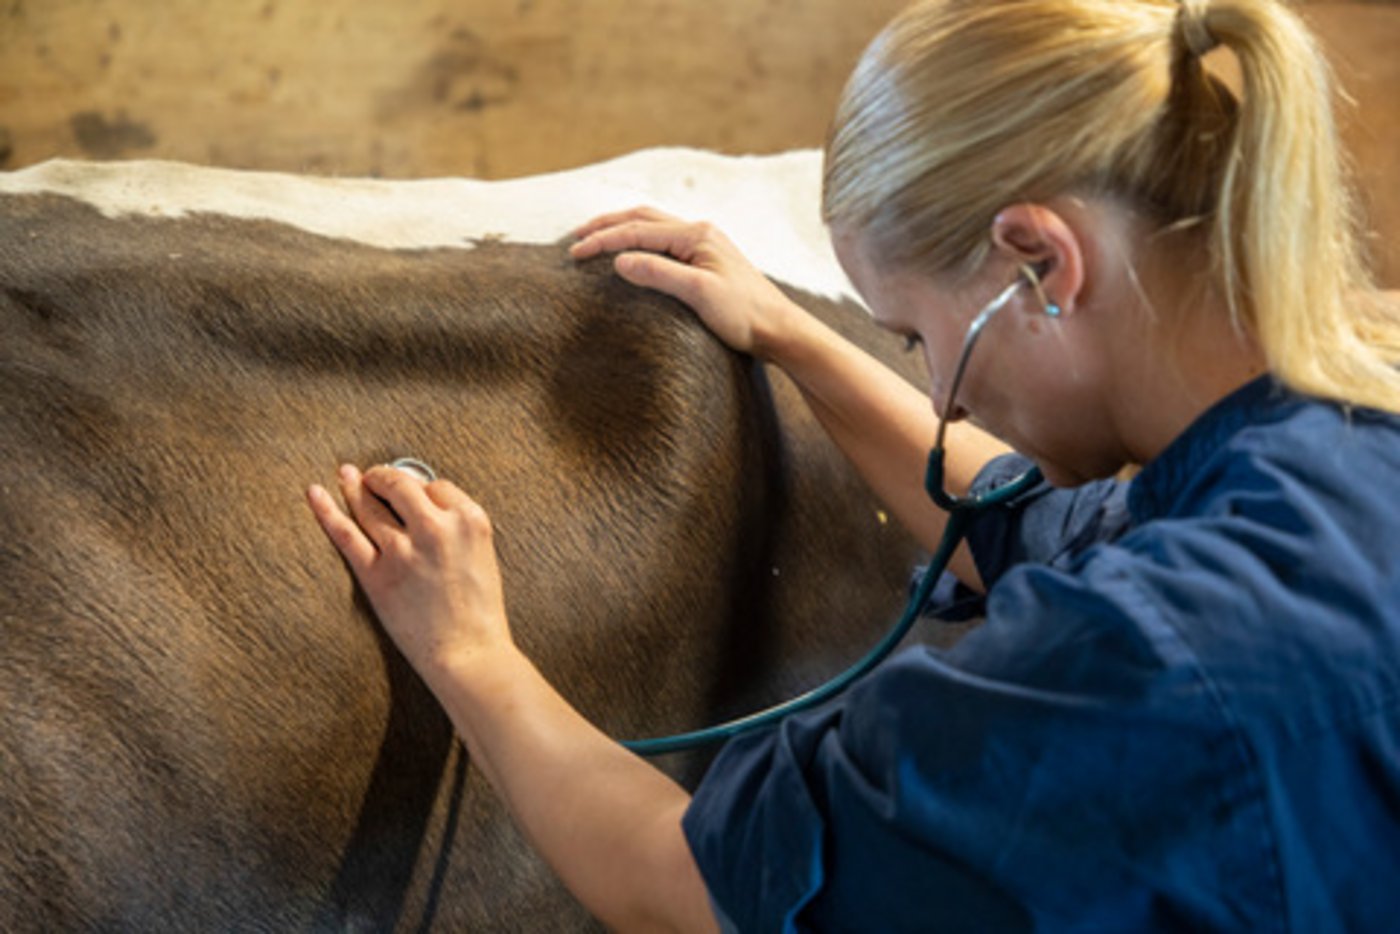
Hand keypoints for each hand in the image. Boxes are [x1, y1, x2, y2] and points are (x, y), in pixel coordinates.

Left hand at [306, 464, 511, 680]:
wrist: (469, 654)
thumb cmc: (480, 612)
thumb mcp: (482, 556)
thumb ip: (457, 530)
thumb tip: (426, 509)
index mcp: (470, 521)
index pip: (437, 486)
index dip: (422, 488)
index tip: (412, 492)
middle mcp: (436, 528)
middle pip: (401, 485)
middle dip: (385, 477)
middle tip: (374, 476)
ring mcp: (403, 551)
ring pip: (370, 505)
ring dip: (355, 487)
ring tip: (347, 475)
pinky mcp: (376, 575)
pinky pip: (345, 534)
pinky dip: (327, 511)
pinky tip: (315, 494)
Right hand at [570, 206, 801, 358]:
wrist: (780, 331)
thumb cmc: (745, 315)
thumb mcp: (699, 294)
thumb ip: (659, 273)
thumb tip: (619, 259)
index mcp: (696, 235)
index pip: (637, 230)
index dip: (603, 240)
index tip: (574, 252)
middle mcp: (700, 233)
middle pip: (642, 218)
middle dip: (607, 225)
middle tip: (576, 236)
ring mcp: (705, 246)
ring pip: (653, 227)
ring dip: (623, 229)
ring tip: (596, 239)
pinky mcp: (707, 262)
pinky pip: (664, 243)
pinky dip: (640, 242)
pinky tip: (633, 254)